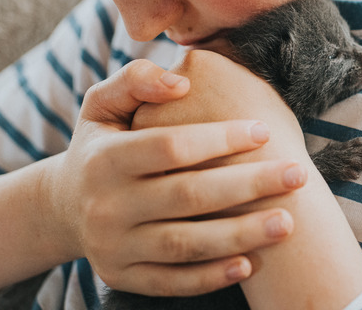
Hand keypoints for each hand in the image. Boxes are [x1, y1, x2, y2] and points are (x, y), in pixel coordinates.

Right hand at [40, 59, 305, 295]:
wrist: (65, 206)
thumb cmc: (102, 144)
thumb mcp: (103, 104)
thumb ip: (137, 80)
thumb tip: (182, 80)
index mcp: (106, 158)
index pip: (170, 147)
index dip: (220, 138)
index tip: (264, 131)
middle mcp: (107, 205)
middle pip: (188, 196)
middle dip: (248, 185)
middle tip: (297, 174)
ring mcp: (115, 246)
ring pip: (185, 245)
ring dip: (241, 235)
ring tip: (287, 222)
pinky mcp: (124, 276)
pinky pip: (172, 282)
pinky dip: (211, 276)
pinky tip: (250, 264)